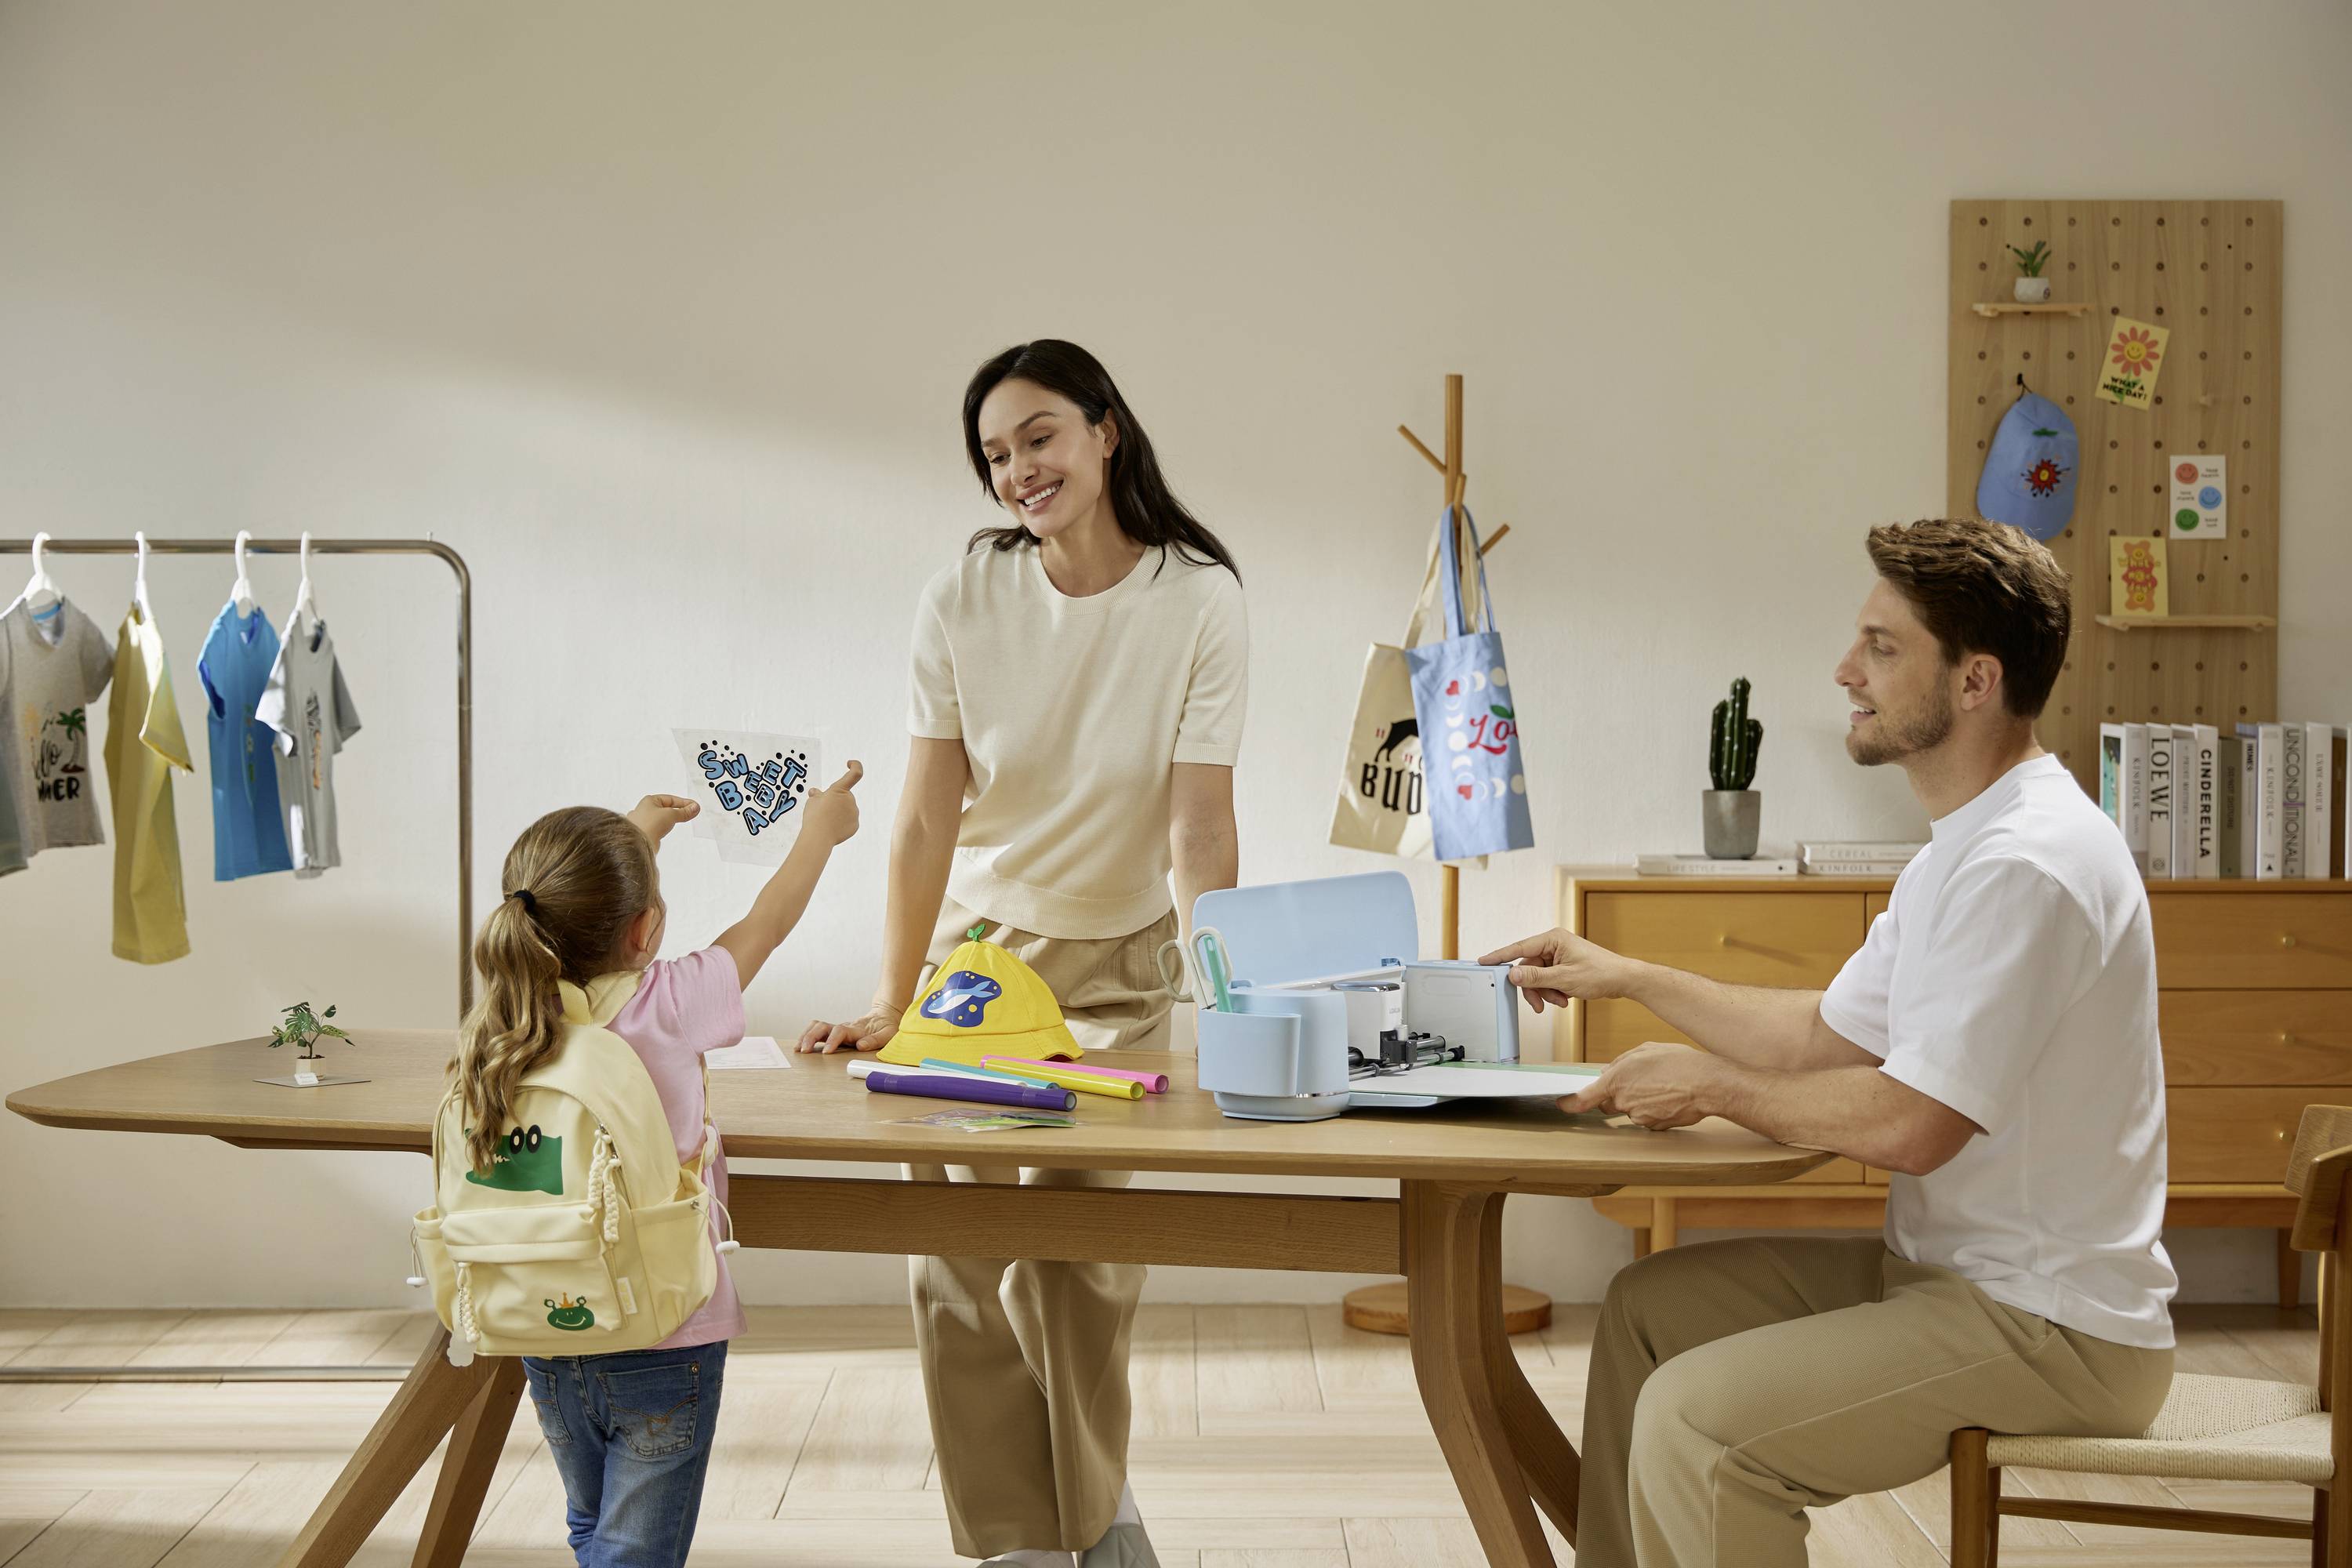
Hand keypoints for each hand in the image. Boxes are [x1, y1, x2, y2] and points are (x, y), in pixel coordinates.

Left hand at [628, 793, 700, 842]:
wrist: (637, 842)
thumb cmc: (649, 824)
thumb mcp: (671, 814)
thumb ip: (684, 812)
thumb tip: (694, 808)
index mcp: (649, 800)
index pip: (671, 799)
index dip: (684, 803)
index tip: (694, 807)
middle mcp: (644, 809)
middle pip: (666, 808)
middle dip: (678, 810)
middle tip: (690, 813)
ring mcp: (643, 821)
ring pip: (661, 818)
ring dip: (670, 819)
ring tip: (680, 820)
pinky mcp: (644, 832)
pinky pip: (657, 827)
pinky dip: (663, 827)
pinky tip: (666, 830)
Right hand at [796, 1004, 898, 1054]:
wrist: (884, 1015)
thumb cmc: (887, 1026)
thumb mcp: (888, 1034)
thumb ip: (875, 1040)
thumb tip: (861, 1046)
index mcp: (856, 1030)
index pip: (840, 1032)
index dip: (832, 1041)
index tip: (826, 1052)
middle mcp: (844, 1027)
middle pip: (822, 1027)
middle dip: (811, 1037)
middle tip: (804, 1050)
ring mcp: (838, 1029)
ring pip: (817, 1027)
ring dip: (805, 1036)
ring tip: (798, 1048)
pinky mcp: (834, 1032)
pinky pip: (817, 1030)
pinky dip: (806, 1036)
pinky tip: (800, 1046)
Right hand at [801, 762, 862, 847]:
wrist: (819, 837)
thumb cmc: (813, 817)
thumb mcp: (812, 802)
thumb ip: (817, 796)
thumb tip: (815, 792)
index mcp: (840, 790)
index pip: (855, 773)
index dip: (855, 766)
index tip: (849, 763)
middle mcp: (850, 800)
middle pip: (843, 796)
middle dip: (835, 800)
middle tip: (823, 810)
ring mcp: (854, 813)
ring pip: (846, 809)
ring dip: (838, 812)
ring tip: (826, 821)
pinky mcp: (855, 825)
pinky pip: (848, 820)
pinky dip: (841, 823)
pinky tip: (832, 828)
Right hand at [1478, 926, 1639, 1011]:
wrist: (1623, 980)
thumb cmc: (1600, 973)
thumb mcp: (1564, 978)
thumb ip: (1536, 978)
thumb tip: (1513, 974)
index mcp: (1552, 939)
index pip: (1519, 948)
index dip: (1500, 956)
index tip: (1484, 961)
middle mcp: (1553, 944)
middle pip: (1528, 968)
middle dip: (1534, 988)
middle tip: (1539, 1005)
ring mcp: (1559, 955)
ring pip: (1538, 977)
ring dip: (1546, 992)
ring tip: (1561, 1001)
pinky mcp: (1564, 965)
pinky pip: (1548, 979)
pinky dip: (1553, 991)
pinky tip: (1565, 998)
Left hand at [1562, 1042, 1717, 1129]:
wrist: (1707, 1084)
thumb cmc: (1679, 1062)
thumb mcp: (1645, 1051)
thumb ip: (1620, 1062)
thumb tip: (1607, 1072)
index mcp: (1617, 1080)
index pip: (1585, 1098)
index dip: (1571, 1103)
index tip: (1562, 1104)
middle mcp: (1624, 1102)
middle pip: (1610, 1103)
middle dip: (1617, 1094)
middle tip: (1639, 1081)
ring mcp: (1639, 1117)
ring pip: (1631, 1110)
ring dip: (1639, 1100)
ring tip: (1662, 1085)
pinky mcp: (1655, 1126)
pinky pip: (1648, 1118)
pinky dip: (1654, 1110)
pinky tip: (1669, 1097)